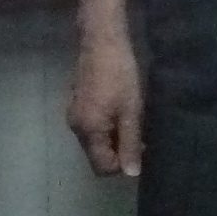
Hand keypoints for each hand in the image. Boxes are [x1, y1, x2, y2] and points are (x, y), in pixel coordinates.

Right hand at [69, 32, 143, 178]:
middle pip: (97, 155)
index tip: (141, 148)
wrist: (102, 41)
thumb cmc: (120, 75)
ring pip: (96, 140)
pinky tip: (122, 109)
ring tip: (133, 120)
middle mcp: (76, 127)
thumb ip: (130, 143)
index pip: (102, 167)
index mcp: (88, 132)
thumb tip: (131, 174)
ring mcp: (75, 114)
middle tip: (141, 134)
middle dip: (120, 151)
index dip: (123, 165)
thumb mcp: (131, 111)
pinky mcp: (78, 103)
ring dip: (115, 137)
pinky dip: (107, 125)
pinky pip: (93, 126)